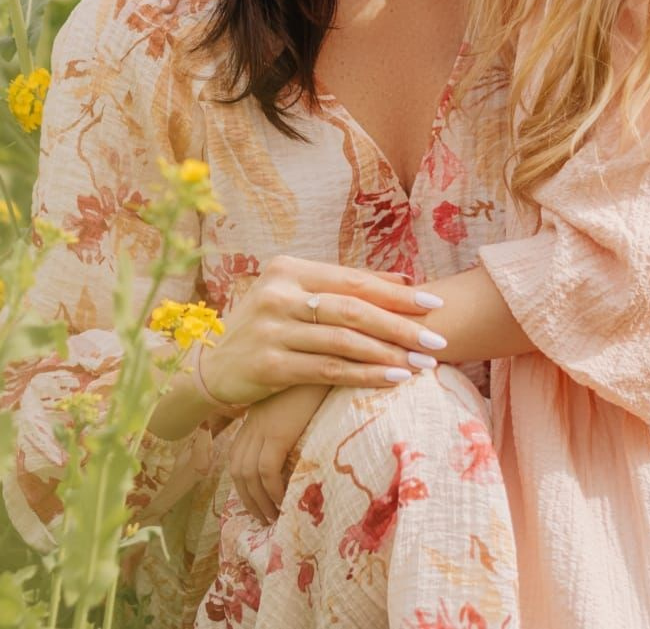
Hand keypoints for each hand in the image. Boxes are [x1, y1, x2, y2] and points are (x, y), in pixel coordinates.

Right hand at [198, 255, 449, 407]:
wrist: (211, 366)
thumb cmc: (266, 329)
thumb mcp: (296, 298)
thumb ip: (343, 288)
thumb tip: (403, 278)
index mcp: (288, 269)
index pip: (353, 279)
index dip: (397, 292)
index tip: (435, 303)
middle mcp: (279, 294)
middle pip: (353, 308)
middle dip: (401, 324)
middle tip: (438, 339)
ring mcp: (271, 330)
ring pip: (344, 341)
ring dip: (390, 353)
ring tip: (424, 364)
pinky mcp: (268, 365)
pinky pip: (328, 370)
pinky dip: (365, 375)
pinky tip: (393, 380)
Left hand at [231, 384, 330, 524]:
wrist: (330, 356)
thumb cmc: (322, 377)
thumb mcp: (302, 400)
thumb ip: (294, 419)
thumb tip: (299, 446)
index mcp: (257, 415)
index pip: (239, 456)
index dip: (244, 483)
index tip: (257, 502)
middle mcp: (254, 422)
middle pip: (237, 468)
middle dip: (247, 498)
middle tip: (263, 519)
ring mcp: (264, 426)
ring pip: (248, 474)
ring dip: (258, 501)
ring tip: (274, 518)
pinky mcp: (279, 431)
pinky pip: (267, 470)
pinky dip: (272, 490)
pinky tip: (283, 501)